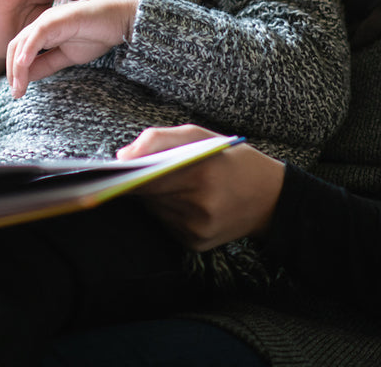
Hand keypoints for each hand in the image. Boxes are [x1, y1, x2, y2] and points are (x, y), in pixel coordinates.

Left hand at [4, 0, 136, 96]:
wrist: (119, 19)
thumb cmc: (97, 34)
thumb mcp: (67, 56)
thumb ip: (48, 64)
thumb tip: (28, 77)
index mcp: (43, 31)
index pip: (20, 51)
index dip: (16, 71)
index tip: (18, 91)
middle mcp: (41, 24)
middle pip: (15, 47)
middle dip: (12, 72)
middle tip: (17, 93)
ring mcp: (47, 20)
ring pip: (21, 44)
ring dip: (17, 68)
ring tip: (19, 88)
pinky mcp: (55, 19)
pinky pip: (35, 37)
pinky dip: (27, 52)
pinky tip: (23, 67)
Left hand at [117, 125, 285, 250]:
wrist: (271, 199)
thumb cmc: (232, 160)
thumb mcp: (200, 136)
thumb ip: (159, 139)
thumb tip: (122, 155)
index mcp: (201, 174)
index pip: (147, 178)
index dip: (126, 175)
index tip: (109, 171)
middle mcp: (198, 207)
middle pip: (148, 195)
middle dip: (140, 182)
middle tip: (135, 171)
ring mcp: (197, 230)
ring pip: (155, 210)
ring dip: (154, 197)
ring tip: (172, 183)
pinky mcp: (196, 244)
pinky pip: (166, 224)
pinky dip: (167, 212)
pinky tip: (184, 201)